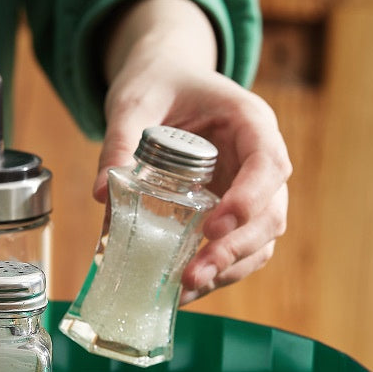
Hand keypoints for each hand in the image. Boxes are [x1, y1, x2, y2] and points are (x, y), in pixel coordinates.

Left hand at [95, 0, 290, 303]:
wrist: (165, 81)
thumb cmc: (158, 83)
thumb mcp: (134, 102)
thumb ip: (120, 141)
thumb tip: (102, 193)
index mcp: (249, 121)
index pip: (268, 164)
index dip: (249, 200)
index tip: (213, 227)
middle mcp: (259, 159)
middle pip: (270, 214)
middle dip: (234, 249)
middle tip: (193, 273)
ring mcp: (250, 190)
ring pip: (260, 240)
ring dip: (228, 269)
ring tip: (185, 290)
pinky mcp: (232, 212)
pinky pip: (237, 250)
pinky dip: (216, 273)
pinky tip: (183, 290)